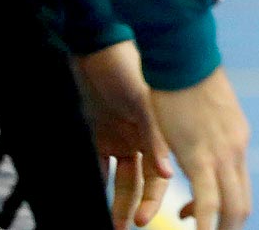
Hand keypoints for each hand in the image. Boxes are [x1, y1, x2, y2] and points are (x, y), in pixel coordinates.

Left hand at [73, 41, 173, 228]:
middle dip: (136, 204)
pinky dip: (98, 179)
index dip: (154, 198)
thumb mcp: (145, 102)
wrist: (103, 46)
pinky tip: (92, 196)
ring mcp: (125, 136)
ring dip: (117, 199)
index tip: (143, 219)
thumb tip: (166, 174)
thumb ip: (156, 139)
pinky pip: (102, 163)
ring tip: (112, 222)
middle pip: (143, 180)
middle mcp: (146, 137)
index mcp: (164, 130)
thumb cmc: (131, 69)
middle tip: (126, 225)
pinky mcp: (103, 132)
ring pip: (124, 177)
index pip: (160, 174)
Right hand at [150, 68, 249, 229]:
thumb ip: (207, 134)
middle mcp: (237, 150)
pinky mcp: (202, 156)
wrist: (185, 59)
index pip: (239, 186)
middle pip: (242, 203)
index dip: (225, 210)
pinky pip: (207, 200)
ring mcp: (223, 154)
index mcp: (237, 140)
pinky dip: (204, 223)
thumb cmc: (186, 81)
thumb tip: (196, 148)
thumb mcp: (204, 114)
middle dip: (229, 228)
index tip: (193, 215)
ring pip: (232, 207)